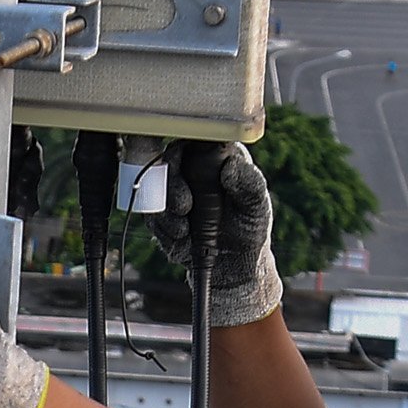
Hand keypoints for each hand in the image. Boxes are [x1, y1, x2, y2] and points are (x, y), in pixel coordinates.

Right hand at [147, 140, 282, 329]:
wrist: (233, 269)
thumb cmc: (250, 231)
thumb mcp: (257, 208)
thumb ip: (249, 184)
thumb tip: (232, 166)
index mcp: (217, 158)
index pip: (192, 139)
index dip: (185, 150)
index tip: (191, 170)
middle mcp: (192, 169)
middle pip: (165, 161)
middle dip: (170, 186)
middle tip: (184, 207)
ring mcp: (173, 191)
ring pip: (152, 190)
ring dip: (166, 214)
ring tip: (185, 233)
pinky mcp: (162, 214)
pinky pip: (149, 216)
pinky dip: (164, 231)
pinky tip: (182, 242)